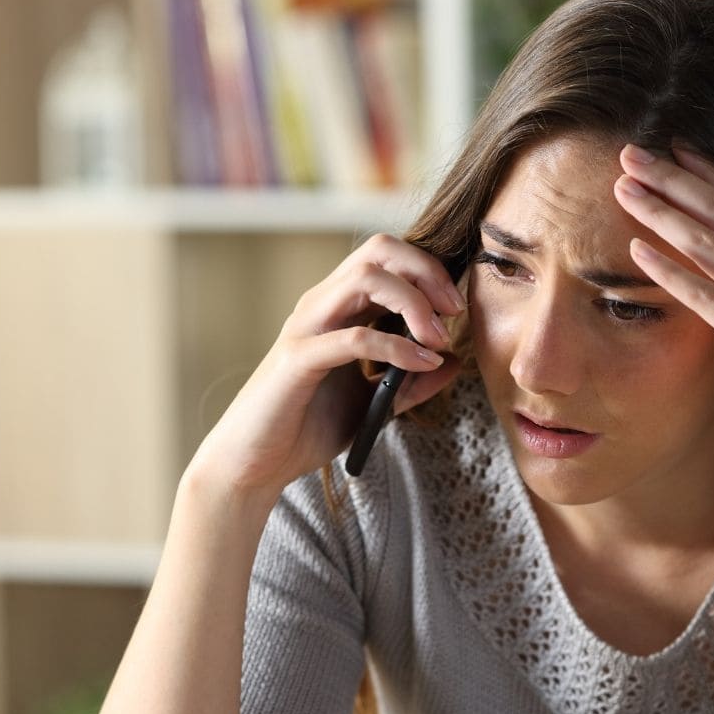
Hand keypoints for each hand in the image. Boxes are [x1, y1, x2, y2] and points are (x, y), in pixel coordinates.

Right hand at [189, 234, 464, 493]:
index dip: (428, 271)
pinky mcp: (298, 359)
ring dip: (414, 302)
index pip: (386, 257)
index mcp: (338, 308)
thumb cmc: (308, 428)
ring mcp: (306, 328)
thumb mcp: (375, 404)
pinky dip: (396, 346)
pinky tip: (421, 364)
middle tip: (454, 311)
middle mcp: (321, 306)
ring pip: (365, 279)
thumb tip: (452, 362)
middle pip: (379, 251)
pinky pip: (354, 337)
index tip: (456, 309)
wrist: (256, 463)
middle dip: (426, 271)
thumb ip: (411, 383)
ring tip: (438, 338)